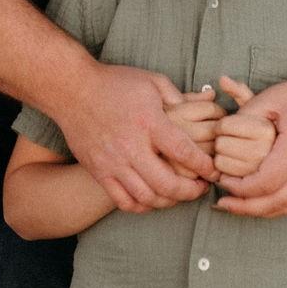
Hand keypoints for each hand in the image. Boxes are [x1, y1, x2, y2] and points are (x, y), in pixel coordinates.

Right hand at [56, 61, 215, 212]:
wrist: (73, 90)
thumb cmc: (115, 83)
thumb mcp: (151, 81)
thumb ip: (177, 96)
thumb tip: (204, 104)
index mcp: (148, 121)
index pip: (183, 151)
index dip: (203, 165)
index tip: (213, 170)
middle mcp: (131, 146)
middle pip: (167, 183)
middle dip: (190, 191)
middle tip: (200, 187)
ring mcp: (113, 162)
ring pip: (147, 197)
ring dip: (168, 201)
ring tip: (179, 194)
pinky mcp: (99, 172)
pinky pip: (124, 201)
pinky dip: (142, 206)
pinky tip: (152, 199)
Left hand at [214, 72, 286, 217]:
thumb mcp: (274, 97)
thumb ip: (247, 113)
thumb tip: (222, 132)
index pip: (265, 182)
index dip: (241, 186)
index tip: (223, 179)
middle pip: (275, 202)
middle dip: (246, 206)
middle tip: (224, 201)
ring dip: (261, 211)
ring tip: (239, 206)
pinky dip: (278, 207)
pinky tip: (261, 202)